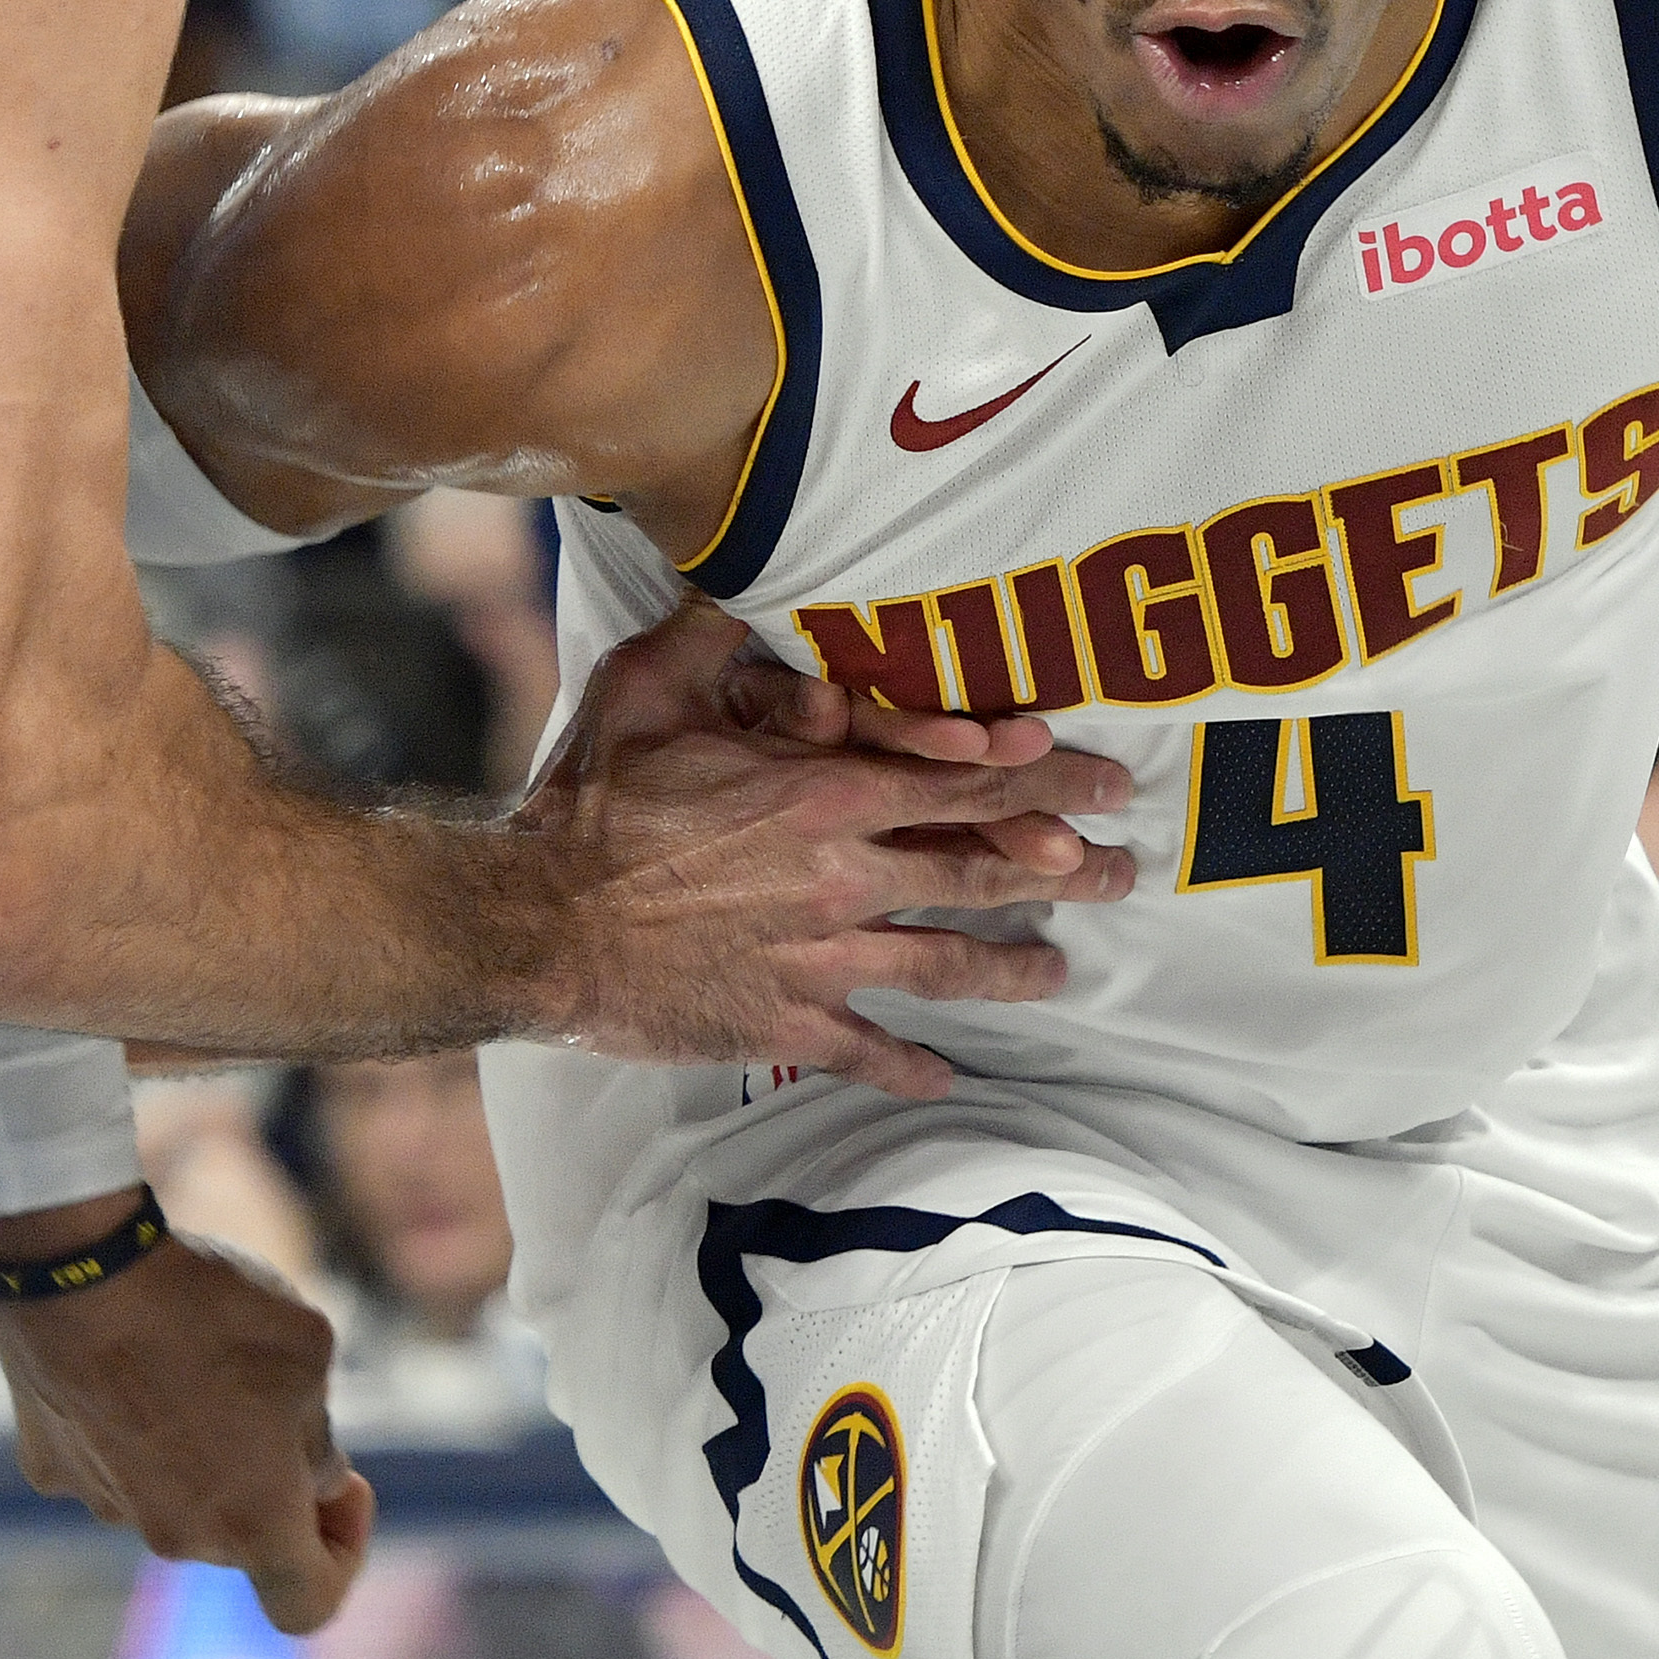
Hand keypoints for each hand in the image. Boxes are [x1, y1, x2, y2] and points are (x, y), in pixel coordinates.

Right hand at [0, 1192, 375, 1633]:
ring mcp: (105, 1506)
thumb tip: (311, 1474)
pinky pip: (112, 1459)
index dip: (343, 1556)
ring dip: (200, 1448)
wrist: (77, 1270)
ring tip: (195, 1352)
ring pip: (175, 1495)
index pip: (308, 1606)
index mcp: (253, 1523)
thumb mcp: (309, 1352)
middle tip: (272, 1392)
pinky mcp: (52, 1468)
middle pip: (240, 1535)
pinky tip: (130, 1352)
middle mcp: (177, 1536)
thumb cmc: (209, 1309)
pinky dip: (131, 1423)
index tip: (342, 1487)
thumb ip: (319, 1435)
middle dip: (269, 1480)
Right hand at [519, 605, 1134, 1099]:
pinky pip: (866, 1048)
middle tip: (1120, 872)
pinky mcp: (783, 1021)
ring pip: (946, 962)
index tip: (1104, 781)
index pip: (965, 781)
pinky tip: (948, 1076)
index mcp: (827, 792)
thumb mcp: (650, 686)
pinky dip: (911, 1065)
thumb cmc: (589, 802)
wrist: (538, 922)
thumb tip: (742, 582)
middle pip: (982, 869)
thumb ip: (714, 635)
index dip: (1045, 779)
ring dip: (1014, 968)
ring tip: (1063, 973)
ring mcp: (820, 957)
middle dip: (1063, 870)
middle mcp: (844, 875)